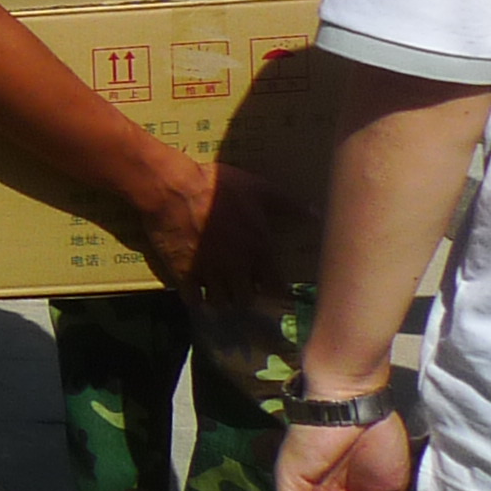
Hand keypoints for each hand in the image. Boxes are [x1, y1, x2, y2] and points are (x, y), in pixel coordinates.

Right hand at [125, 159, 312, 309]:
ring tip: (220, 291)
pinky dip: (196, 299)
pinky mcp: (182, 273)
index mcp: (258, 251)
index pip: (276, 289)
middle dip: (246, 296)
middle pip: (246, 300)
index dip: (276, 294)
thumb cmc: (217, 187)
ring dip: (222, 299)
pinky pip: (192, 300)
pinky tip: (196, 290)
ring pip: (220, 303)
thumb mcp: (259, 189)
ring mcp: (208, 272)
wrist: (172, 188)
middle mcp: (236, 268)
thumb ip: (289, 205)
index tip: (274, 291)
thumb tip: (318, 216)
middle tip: (241, 288)